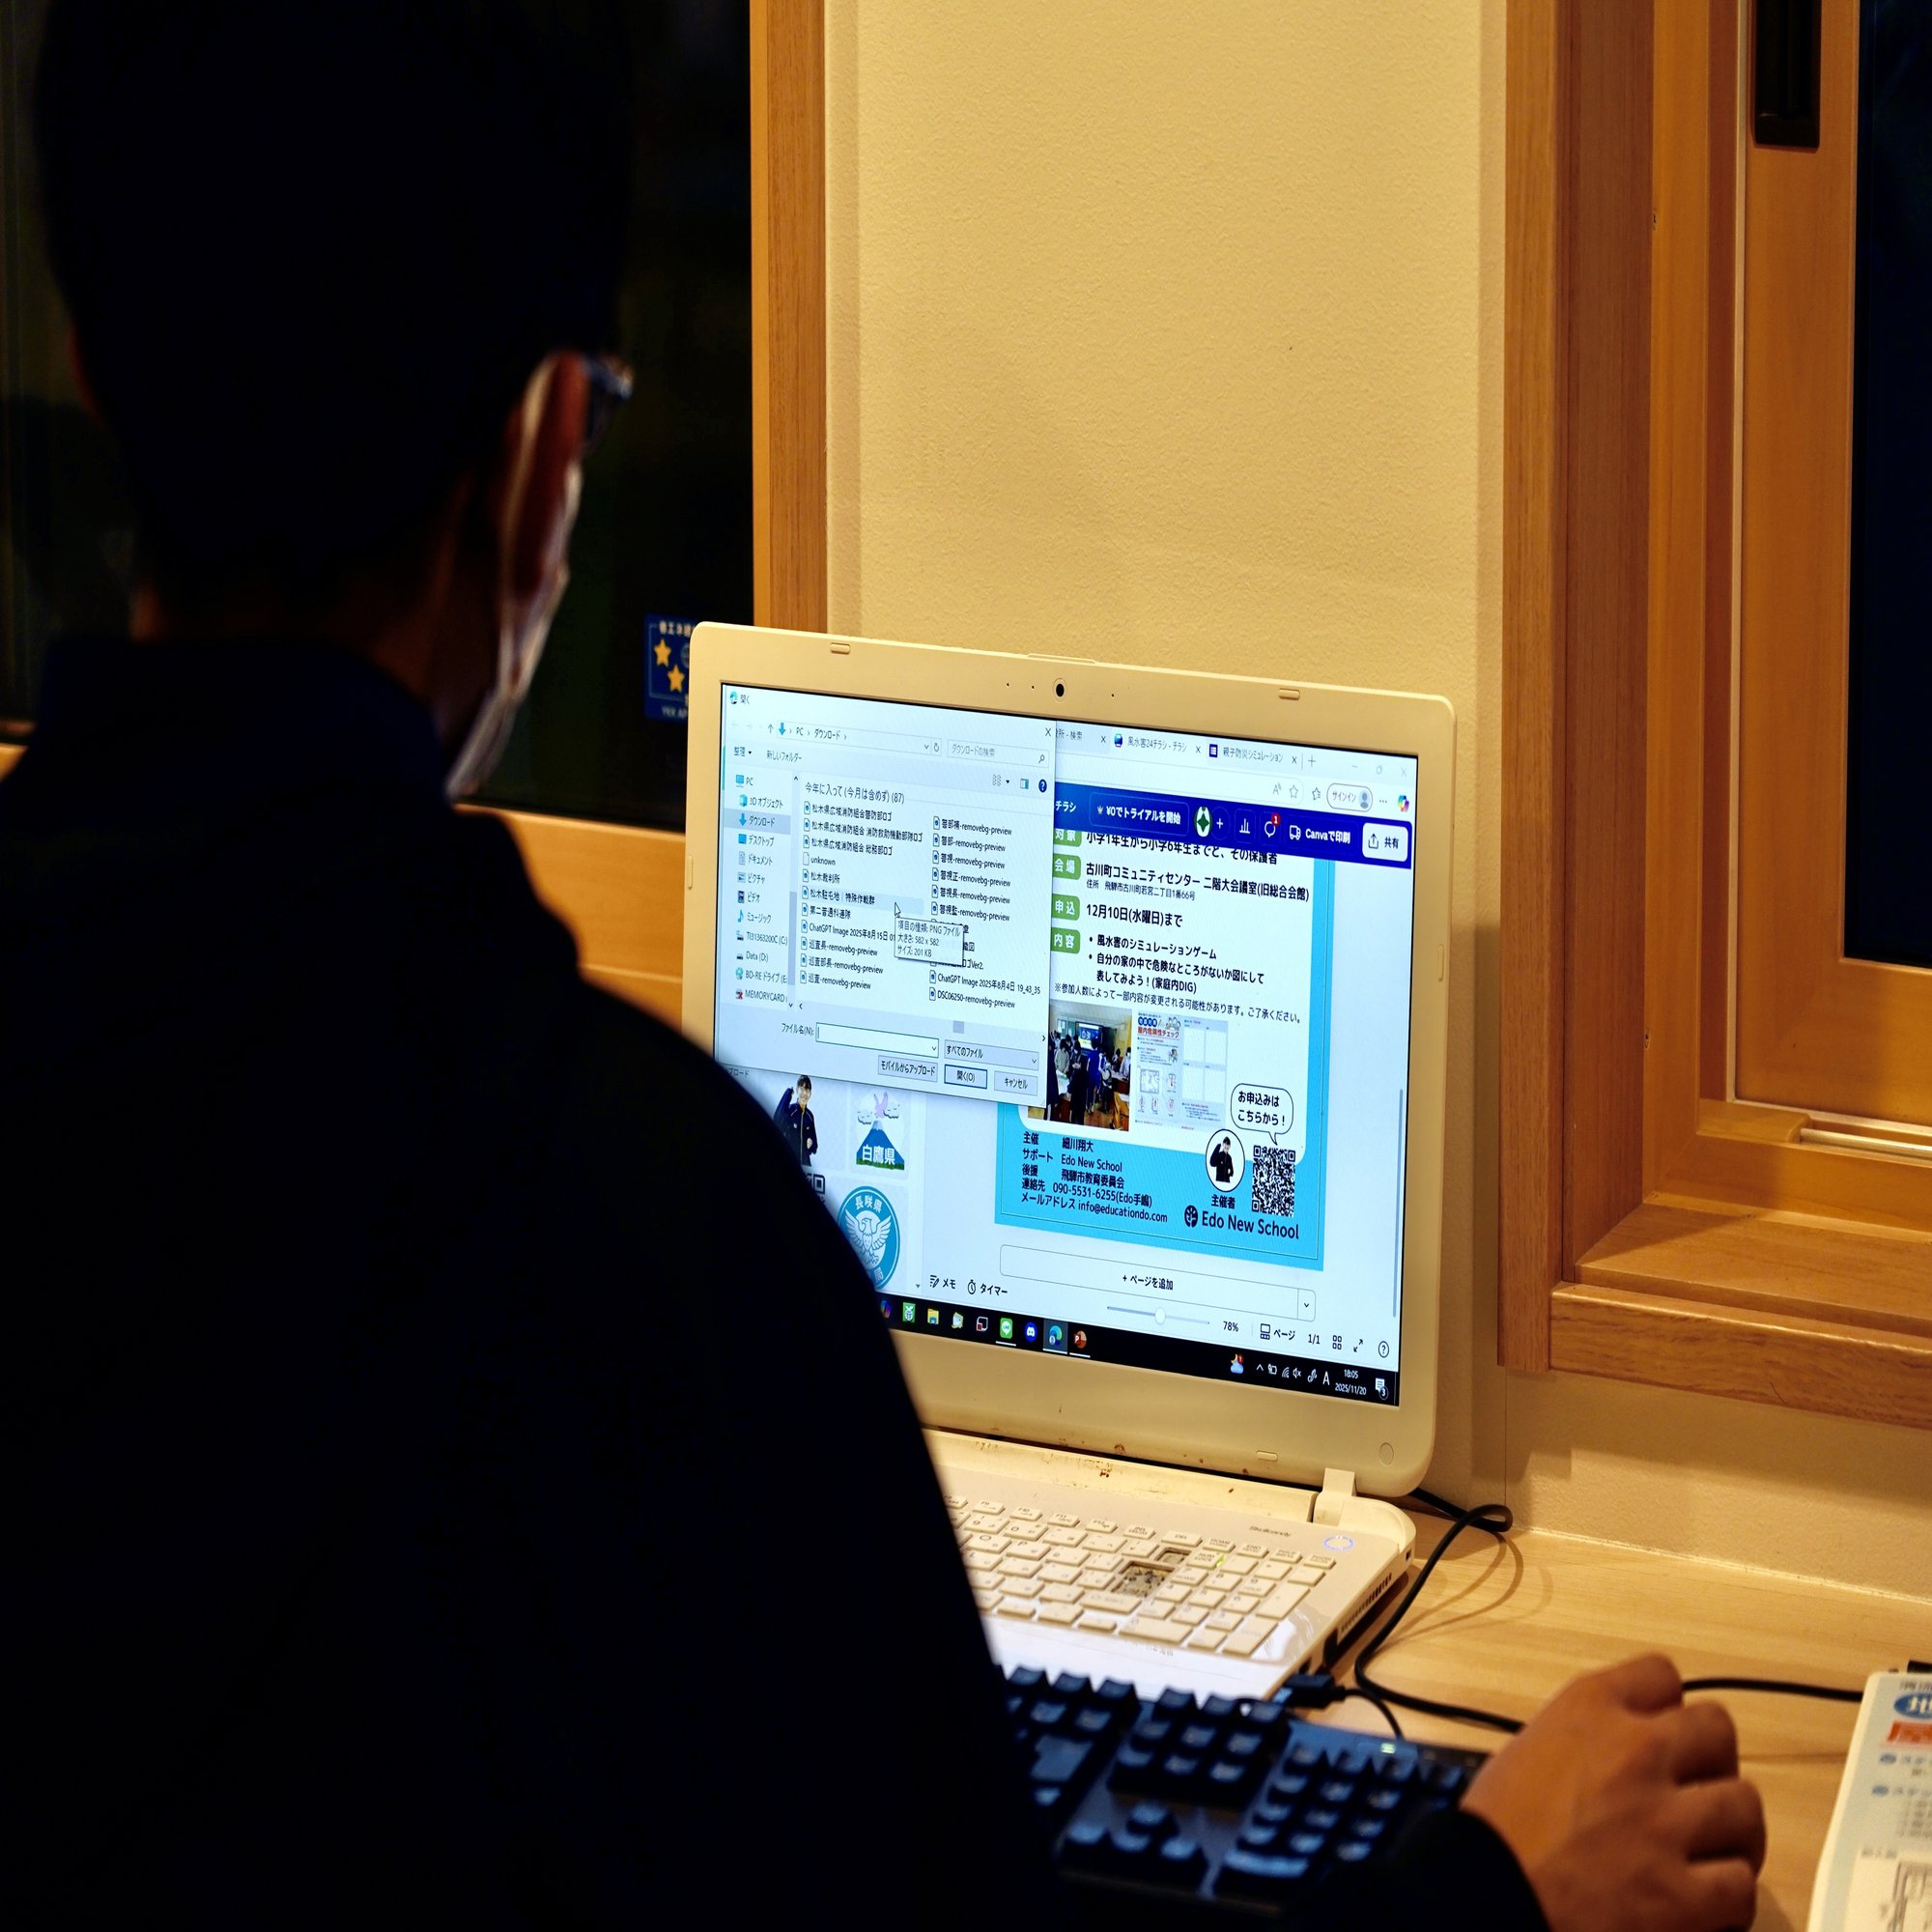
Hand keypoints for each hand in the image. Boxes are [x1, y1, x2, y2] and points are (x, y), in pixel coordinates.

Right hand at [1462, 1653, 1765, 1931]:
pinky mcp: (1685, 1897)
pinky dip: (1725, 1898)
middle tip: (1692, 1792)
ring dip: (1728, 1831)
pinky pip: (1741, 1886)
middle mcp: (1635, 1751)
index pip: (1662, 1674)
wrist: (1484, 1901)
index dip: (1665, 1708)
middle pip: (1717, 1730)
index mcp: (1588, 1709)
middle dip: (1709, 1762)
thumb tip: (1626, 1755)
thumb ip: (1588, 1741)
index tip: (1661, 1732)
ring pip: (1744, 1806)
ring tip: (1706, 1851)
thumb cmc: (1494, 1833)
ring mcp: (1665, 1823)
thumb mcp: (1531, 1751)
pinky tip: (1700, 1901)